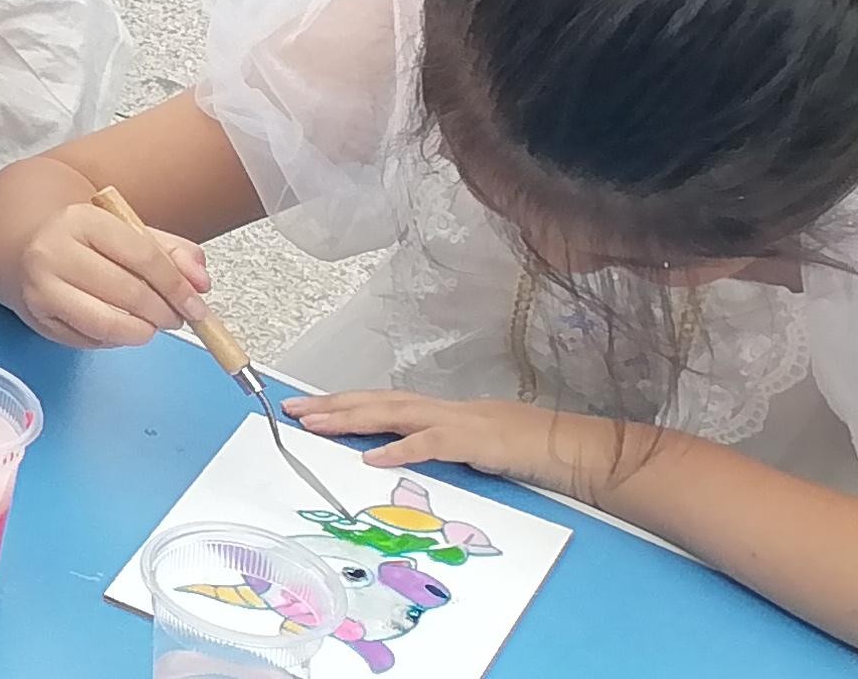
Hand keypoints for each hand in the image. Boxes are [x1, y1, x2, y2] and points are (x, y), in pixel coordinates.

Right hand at [0, 199, 209, 349]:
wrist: (22, 246)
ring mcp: (41, 287)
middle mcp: (54, 251)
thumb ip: (172, 252)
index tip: (196, 304)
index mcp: (82, 220)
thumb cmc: (82, 242)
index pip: (143, 256)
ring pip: (108, 323)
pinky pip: (90, 340)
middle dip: (163, 313)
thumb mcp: (127, 232)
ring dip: (141, 331)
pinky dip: (114, 338)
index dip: (177, 286)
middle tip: (176, 317)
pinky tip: (117, 323)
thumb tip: (200, 282)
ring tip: (150, 324)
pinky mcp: (37, 318)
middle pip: (128, 292)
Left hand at [287, 389, 634, 500]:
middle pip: (375, 401)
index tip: (303, 408)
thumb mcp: (466, 448)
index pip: (378, 403)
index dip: (340, 404)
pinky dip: (402, 449)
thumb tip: (393, 457)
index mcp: (435, 412)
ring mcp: (456, 422)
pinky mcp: (474, 441)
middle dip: (330, 406)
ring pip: (393, 414)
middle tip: (290, 411)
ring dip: (351, 419)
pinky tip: (374, 457)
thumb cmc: (520, 449)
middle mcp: (439, 409)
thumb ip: (431, 447)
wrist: (568, 448)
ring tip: (315, 425)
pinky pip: (431, 444)